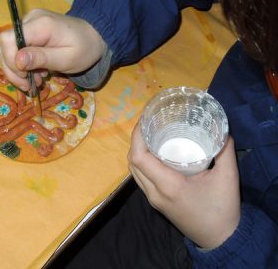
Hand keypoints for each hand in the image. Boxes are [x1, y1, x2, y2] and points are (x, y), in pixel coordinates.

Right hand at [0, 8, 105, 90]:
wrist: (94, 36)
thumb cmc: (84, 49)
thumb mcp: (67, 59)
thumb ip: (42, 58)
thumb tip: (17, 60)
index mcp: (41, 24)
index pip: (8, 39)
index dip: (10, 60)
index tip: (25, 77)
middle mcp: (30, 19)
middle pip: (5, 44)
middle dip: (12, 69)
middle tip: (28, 86)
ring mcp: (29, 23)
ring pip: (8, 48)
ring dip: (16, 69)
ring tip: (34, 81)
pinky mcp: (29, 29)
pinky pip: (16, 47)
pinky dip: (21, 63)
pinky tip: (35, 72)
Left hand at [128, 123, 239, 248]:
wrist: (221, 240)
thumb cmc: (223, 210)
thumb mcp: (228, 178)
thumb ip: (224, 151)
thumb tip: (221, 129)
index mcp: (168, 186)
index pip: (139, 157)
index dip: (137, 137)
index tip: (145, 120)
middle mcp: (155, 192)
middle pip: (132, 162)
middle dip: (136, 140)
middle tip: (149, 124)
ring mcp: (153, 199)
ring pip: (134, 171)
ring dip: (137, 151)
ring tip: (150, 134)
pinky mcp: (156, 202)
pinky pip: (140, 178)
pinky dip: (141, 162)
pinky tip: (153, 152)